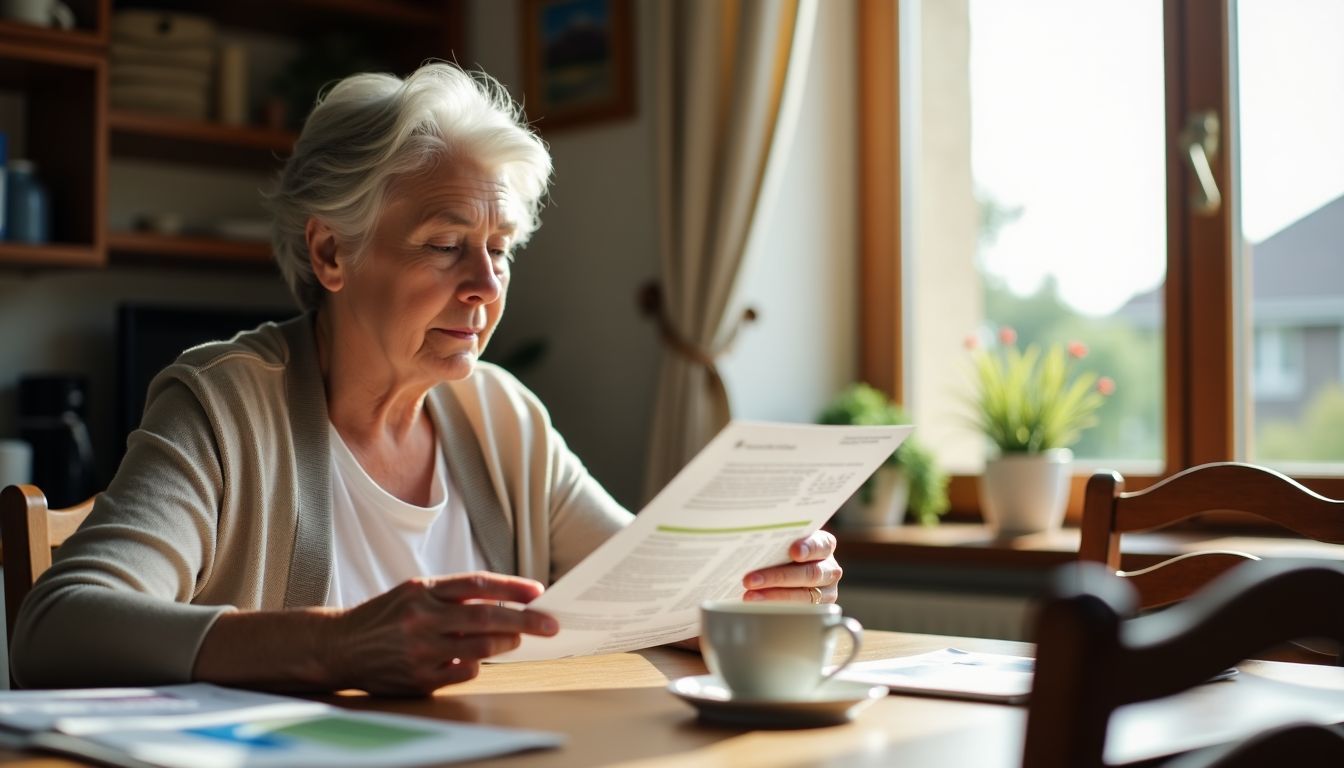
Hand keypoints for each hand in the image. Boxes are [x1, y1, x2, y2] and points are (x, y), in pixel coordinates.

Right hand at [328, 572, 557, 695]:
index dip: (511, 586)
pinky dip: (477, 664)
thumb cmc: (386, 616)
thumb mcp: (413, 592)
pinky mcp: (419, 679)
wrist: (339, 646)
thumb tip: (505, 602)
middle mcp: (422, 618)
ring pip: (480, 646)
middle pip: (486, 616)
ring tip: (516, 638)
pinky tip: (474, 657)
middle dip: (525, 620)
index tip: (538, 591)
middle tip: (550, 624)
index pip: (477, 583)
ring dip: (506, 642)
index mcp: (423, 590)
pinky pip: (465, 672)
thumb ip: (453, 595)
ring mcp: (421, 650)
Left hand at [741, 530, 841, 603]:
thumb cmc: (785, 550)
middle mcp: (830, 568)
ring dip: (774, 596)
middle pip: (810, 573)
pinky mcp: (818, 608)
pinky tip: (758, 604)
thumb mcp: (786, 542)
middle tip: (751, 579)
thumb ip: (779, 542)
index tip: (794, 551)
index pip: (821, 545)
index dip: (808, 548)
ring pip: (805, 595)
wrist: (789, 567)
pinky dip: (776, 607)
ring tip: (750, 595)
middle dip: (779, 577)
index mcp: (824, 545)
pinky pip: (799, 611)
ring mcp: (827, 590)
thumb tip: (753, 544)